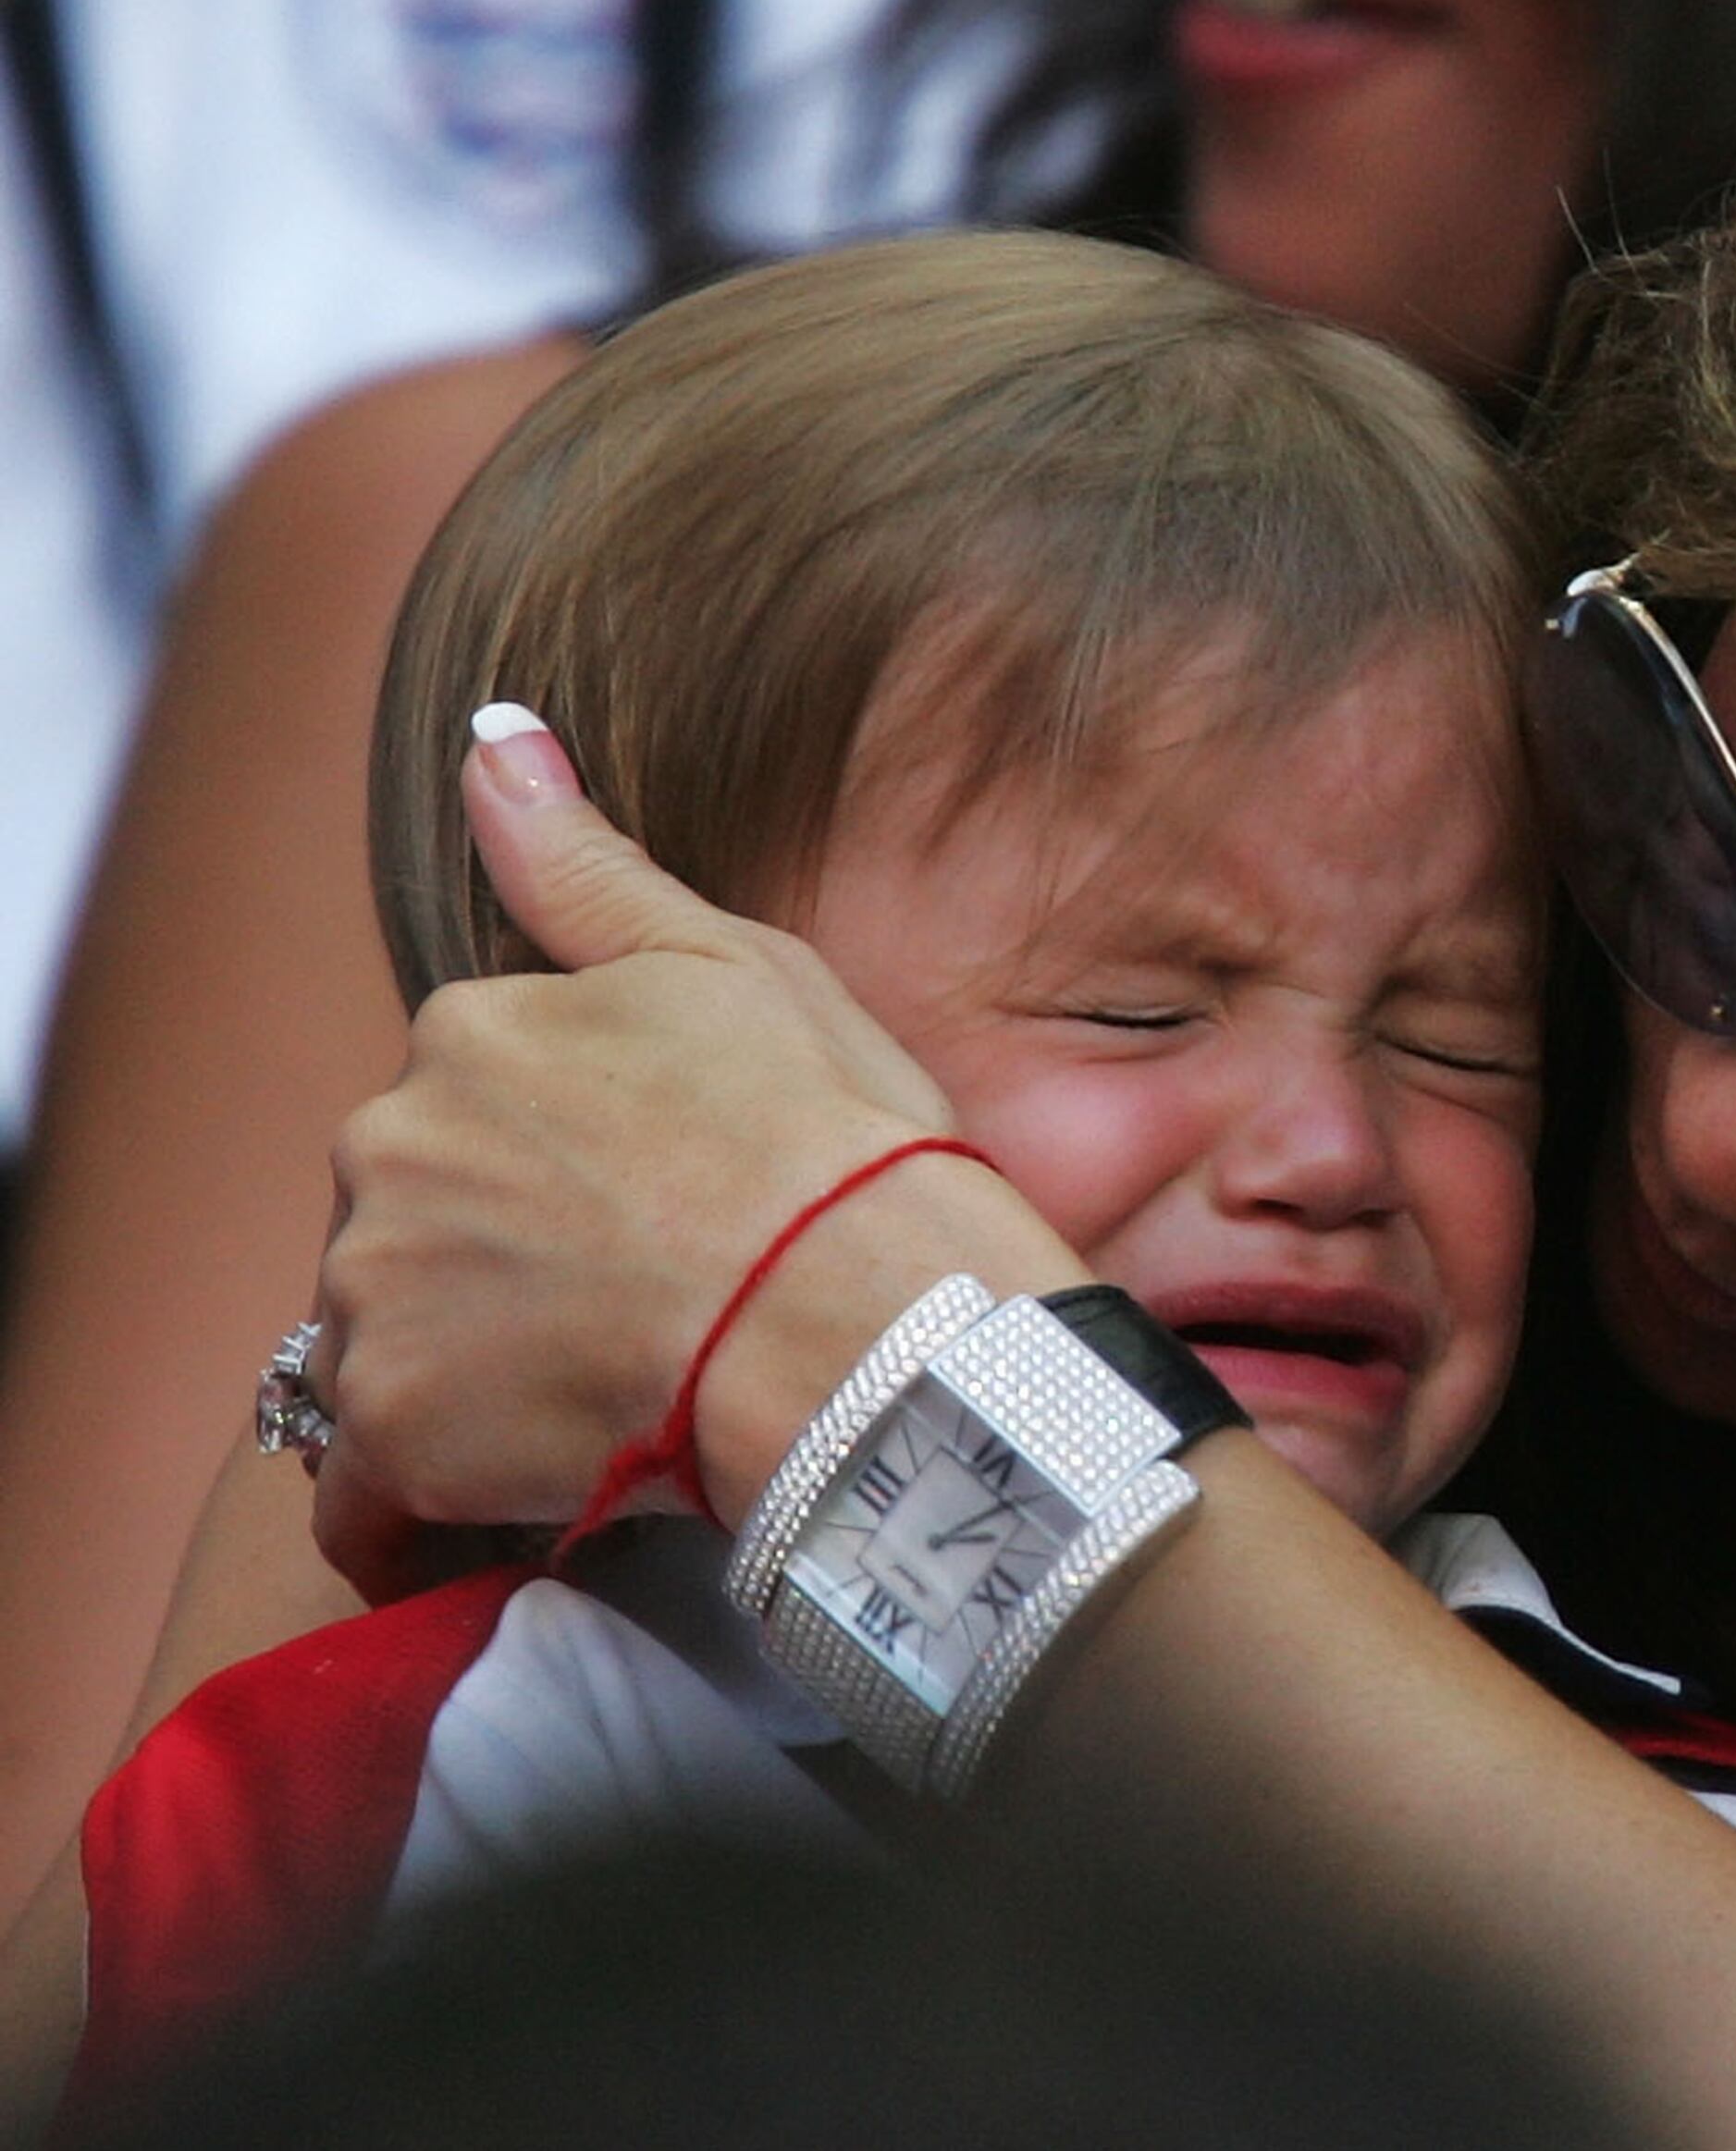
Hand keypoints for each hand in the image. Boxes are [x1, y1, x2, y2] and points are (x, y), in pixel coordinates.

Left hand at [308, 713, 1048, 1596]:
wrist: (865, 1319)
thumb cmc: (833, 1141)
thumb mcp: (734, 965)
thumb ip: (584, 866)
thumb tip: (489, 737)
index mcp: (468, 1030)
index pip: (468, 1101)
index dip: (560, 1161)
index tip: (648, 1206)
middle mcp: (390, 1145)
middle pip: (414, 1215)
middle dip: (493, 1262)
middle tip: (634, 1310)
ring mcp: (379, 1288)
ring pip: (390, 1338)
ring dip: (467, 1370)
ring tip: (606, 1401)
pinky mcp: (392, 1425)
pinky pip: (369, 1481)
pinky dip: (424, 1499)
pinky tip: (518, 1495)